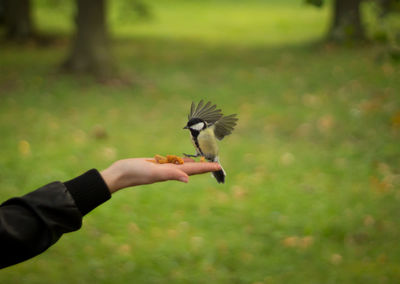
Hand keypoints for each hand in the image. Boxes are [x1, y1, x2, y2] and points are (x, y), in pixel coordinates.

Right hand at [100, 157, 220, 193]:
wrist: (119, 173)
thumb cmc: (135, 173)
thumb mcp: (154, 173)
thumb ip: (171, 174)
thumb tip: (188, 179)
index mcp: (171, 173)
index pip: (193, 170)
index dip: (206, 168)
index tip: (219, 166)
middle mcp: (169, 172)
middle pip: (191, 168)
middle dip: (204, 166)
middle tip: (216, 163)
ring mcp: (162, 168)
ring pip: (182, 165)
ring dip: (194, 163)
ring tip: (204, 161)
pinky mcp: (155, 164)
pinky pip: (172, 162)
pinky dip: (180, 160)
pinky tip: (183, 159)